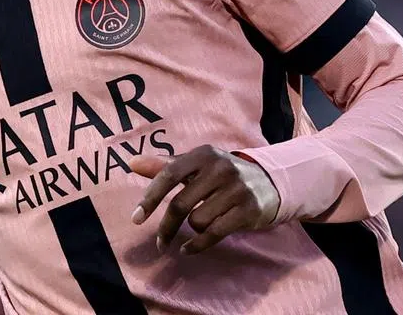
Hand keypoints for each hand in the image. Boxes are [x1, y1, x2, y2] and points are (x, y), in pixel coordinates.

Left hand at [129, 145, 279, 254]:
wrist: (270, 183)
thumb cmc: (222, 175)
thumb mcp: (196, 166)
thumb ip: (164, 166)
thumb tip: (132, 162)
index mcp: (204, 154)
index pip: (170, 174)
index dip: (150, 197)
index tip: (136, 218)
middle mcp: (221, 168)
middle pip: (181, 204)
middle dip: (167, 226)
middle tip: (160, 242)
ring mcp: (236, 189)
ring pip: (197, 221)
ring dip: (193, 229)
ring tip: (202, 222)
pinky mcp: (248, 210)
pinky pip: (213, 234)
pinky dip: (197, 245)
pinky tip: (188, 248)